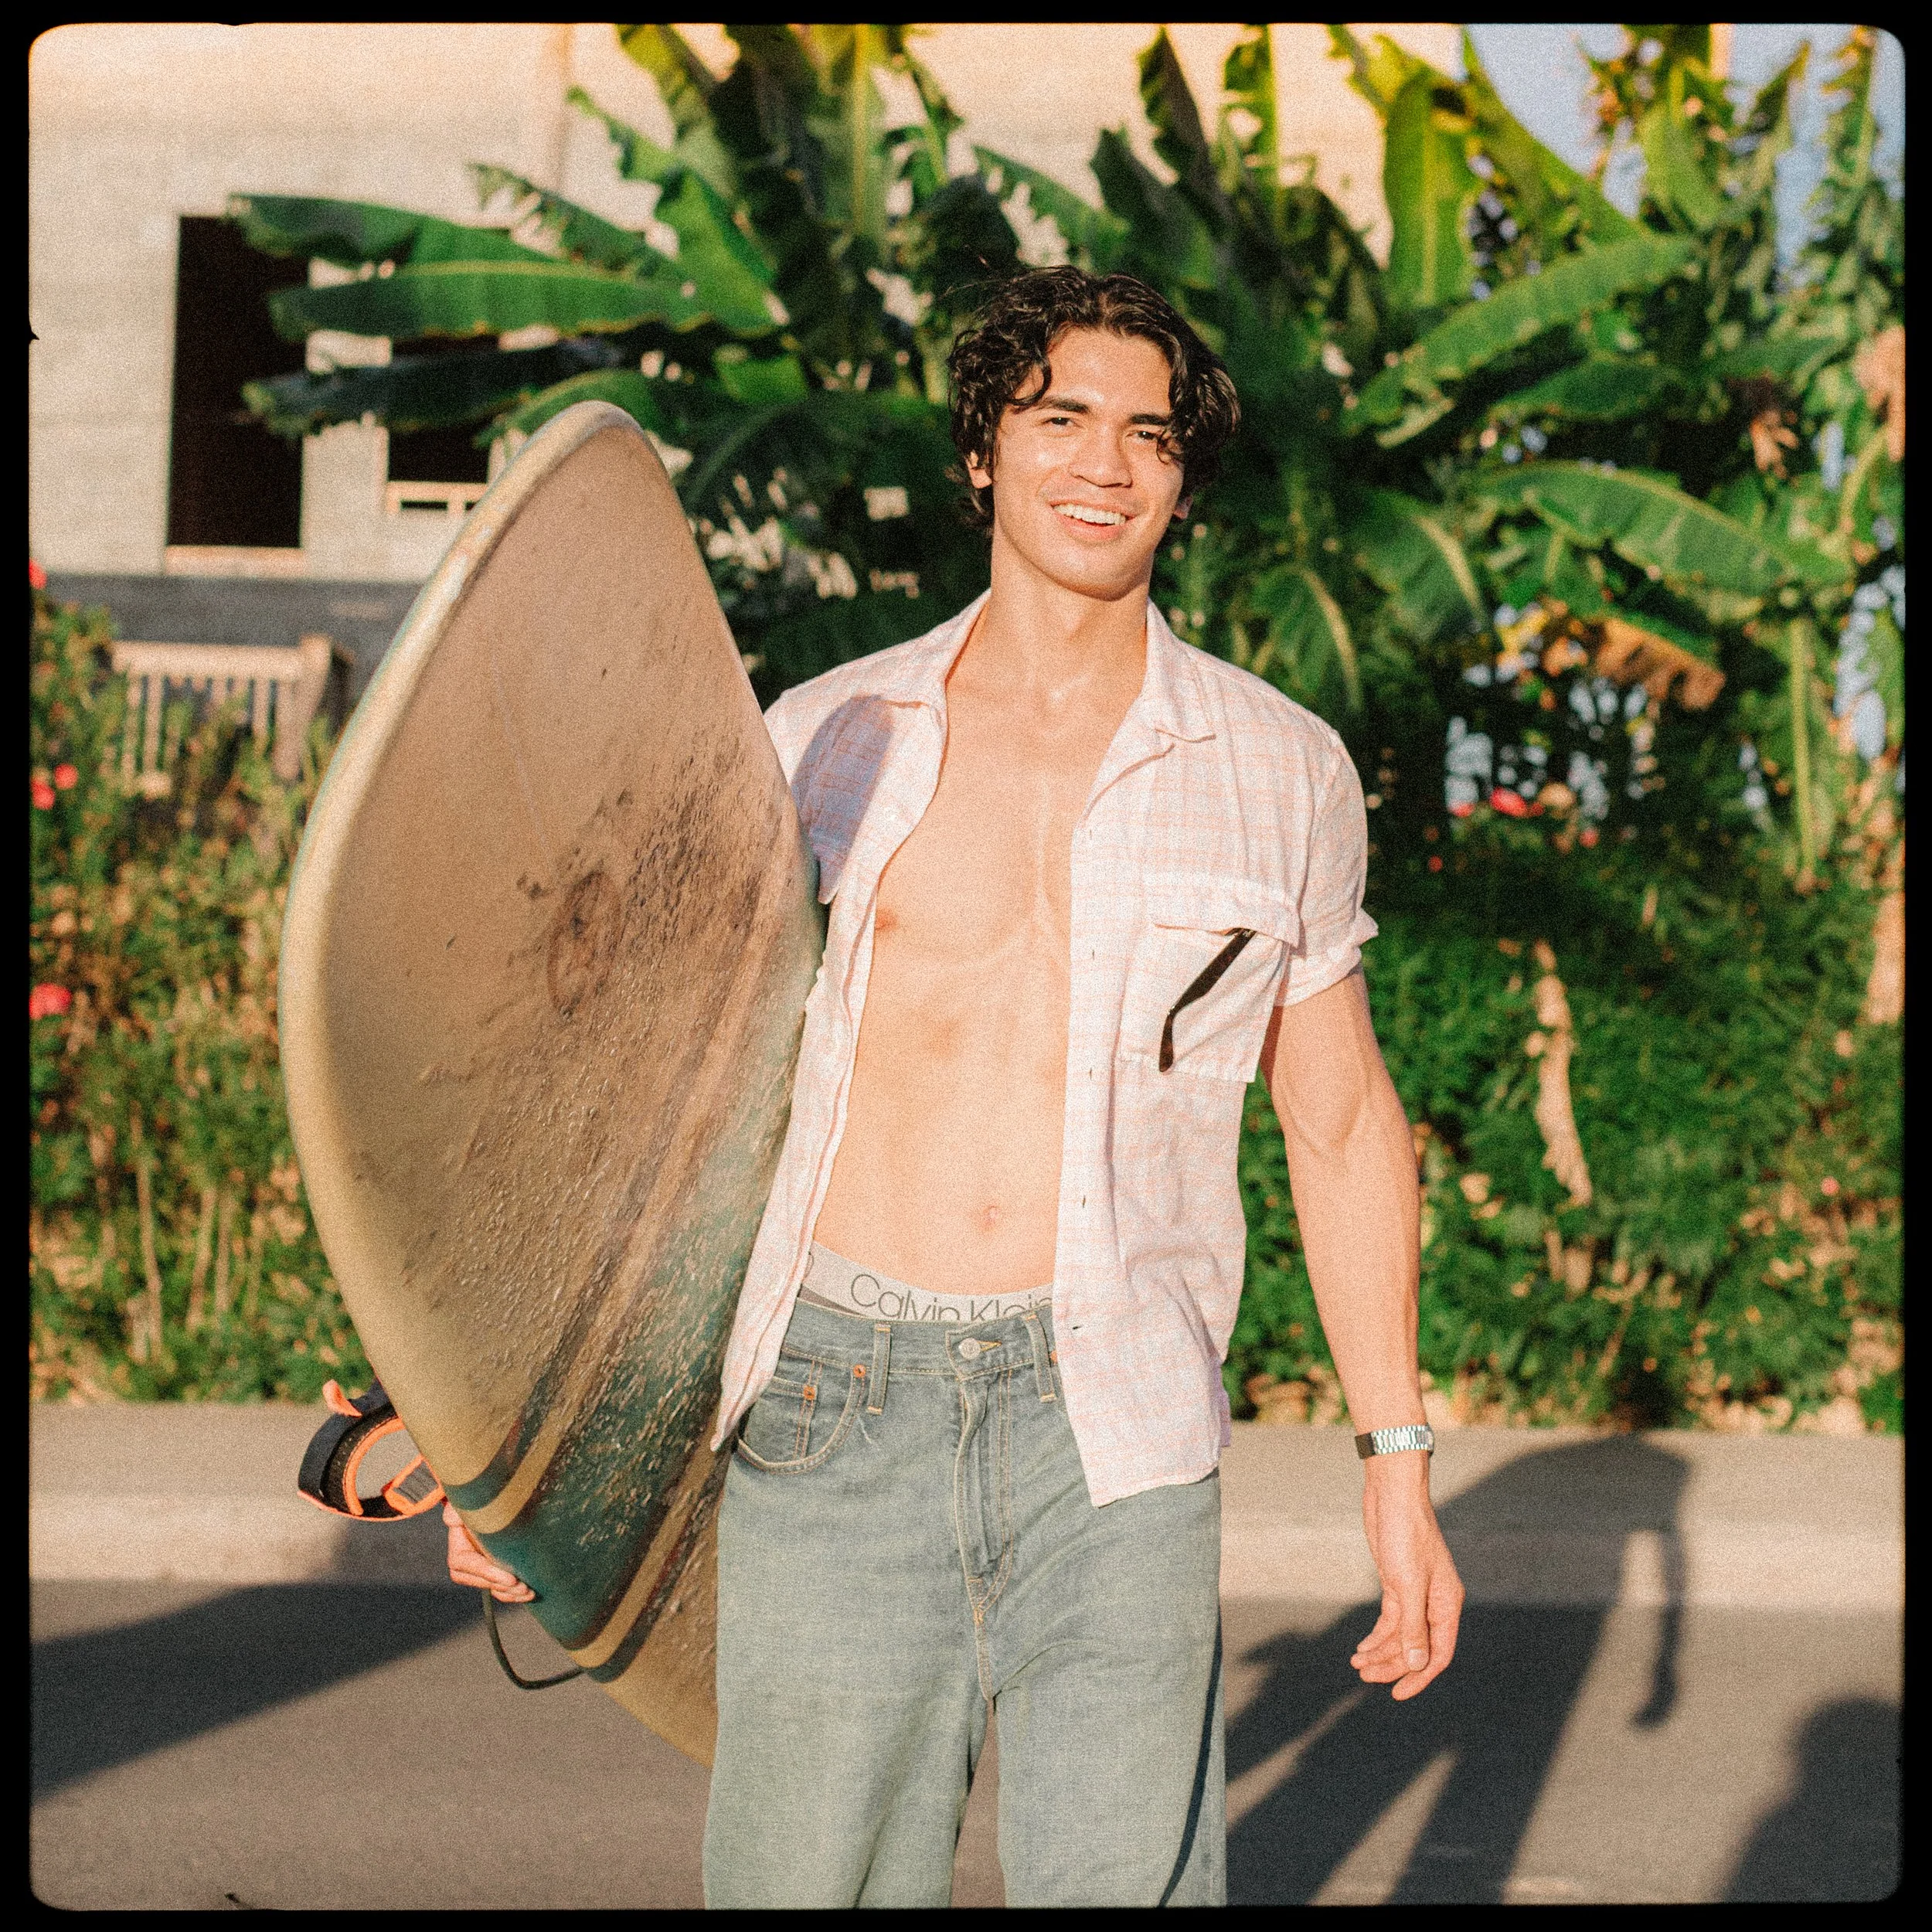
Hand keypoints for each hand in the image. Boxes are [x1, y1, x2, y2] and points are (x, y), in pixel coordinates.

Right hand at [444, 1501, 533, 1602]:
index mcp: (459, 1551)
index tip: (510, 1578)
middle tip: (523, 1586)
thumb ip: (456, 1511)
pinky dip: (513, 1594)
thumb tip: (451, 1519)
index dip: (487, 1573)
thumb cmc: (480, 1506)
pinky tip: (529, 1594)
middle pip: (482, 1581)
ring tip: (529, 1592)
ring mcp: (481, 1573)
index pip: (467, 1565)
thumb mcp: (467, 1506)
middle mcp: (467, 1566)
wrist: (495, 1508)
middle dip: (503, 1586)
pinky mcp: (494, 1575)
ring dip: (511, 1594)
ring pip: (493, 1588)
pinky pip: (500, 1590)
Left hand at [1351, 1455, 1462, 1698]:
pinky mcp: (1396, 1584)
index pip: (1438, 1653)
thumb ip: (1413, 1626)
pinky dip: (1377, 1635)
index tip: (1398, 1694)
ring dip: (1381, 1651)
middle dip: (1392, 1664)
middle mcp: (1434, 1603)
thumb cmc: (1405, 1534)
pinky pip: (1391, 1620)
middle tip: (1363, 1675)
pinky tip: (1362, 1647)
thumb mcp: (1407, 1584)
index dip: (1419, 1676)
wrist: (1391, 1495)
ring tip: (1356, 1663)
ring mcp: (1414, 1594)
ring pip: (1401, 1635)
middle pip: (1416, 1647)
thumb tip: (1417, 1665)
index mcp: (1446, 1604)